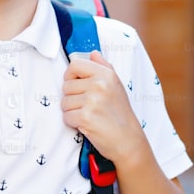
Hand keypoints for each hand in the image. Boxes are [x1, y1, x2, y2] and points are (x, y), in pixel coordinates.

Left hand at [60, 50, 147, 165]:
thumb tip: (93, 53)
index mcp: (106, 74)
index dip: (71, 75)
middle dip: (73, 97)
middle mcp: (99, 85)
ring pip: (64, 102)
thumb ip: (104, 67)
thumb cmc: (120, 113)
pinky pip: (66, 116)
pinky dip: (74, 123)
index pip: (74, 65)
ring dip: (73, 111)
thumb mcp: (117, 85)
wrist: (128, 140)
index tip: (77, 85)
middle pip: (66, 85)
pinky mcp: (85, 117)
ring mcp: (92, 101)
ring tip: (90, 115)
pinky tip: (87, 124)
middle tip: (89, 106)